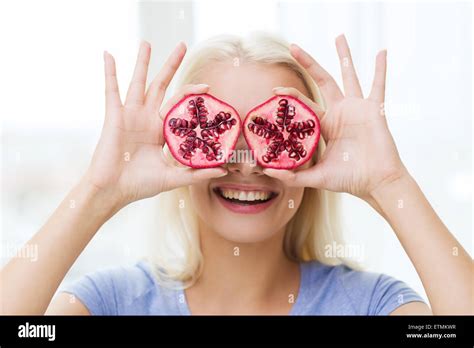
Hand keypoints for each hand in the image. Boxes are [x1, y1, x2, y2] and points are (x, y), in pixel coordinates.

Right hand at [85, 41, 225, 207]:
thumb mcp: (173, 177)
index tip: (208, 86)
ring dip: (142, 62)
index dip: (192, 95)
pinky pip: (111, 90)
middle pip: (161, 86)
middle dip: (171, 66)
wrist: (113, 191)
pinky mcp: (114, 116)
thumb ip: (196, 172)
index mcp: (160, 131)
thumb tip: (224, 170)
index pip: (179, 105)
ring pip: (138, 82)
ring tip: (147, 42)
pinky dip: (110, 72)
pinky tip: (109, 55)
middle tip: (183, 45)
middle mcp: (146, 119)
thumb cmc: (140, 185)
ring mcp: (130, 115)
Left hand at [264, 35, 408, 200]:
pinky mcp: (374, 110)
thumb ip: (293, 175)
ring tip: (339, 36)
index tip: (273, 91)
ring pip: (347, 76)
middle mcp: (339, 113)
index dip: (290, 97)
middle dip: (308, 63)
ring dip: (344, 56)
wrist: (376, 183)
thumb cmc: (350, 179)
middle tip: (293, 46)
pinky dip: (380, 69)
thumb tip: (266, 171)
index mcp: (325, 125)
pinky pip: (378, 86)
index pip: (304, 105)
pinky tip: (381, 52)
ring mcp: (356, 109)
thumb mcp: (317, 177)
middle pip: (321, 81)